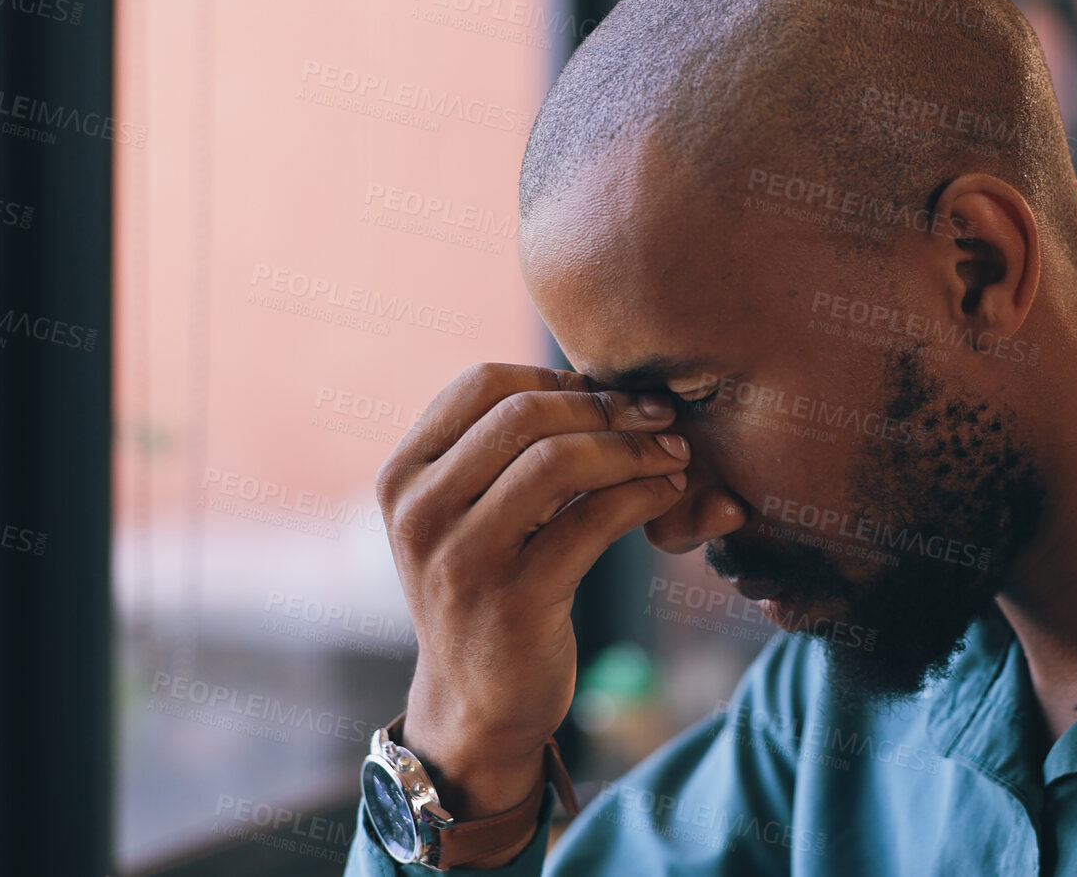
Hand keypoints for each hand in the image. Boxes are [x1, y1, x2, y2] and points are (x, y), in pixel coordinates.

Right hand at [375, 363, 688, 844]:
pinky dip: (642, 494)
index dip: (555, 375)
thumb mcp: (467, 513)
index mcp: (402, 475)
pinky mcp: (514, 600)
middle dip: (606, 407)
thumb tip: (588, 379)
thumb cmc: (488, 587)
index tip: (607, 394)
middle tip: (660, 416)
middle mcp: (419, 511)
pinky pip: (593, 520)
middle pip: (526, 414)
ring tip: (673, 454)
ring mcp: (462, 558)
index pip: (481, 384)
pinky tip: (668, 493)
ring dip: (632, 448)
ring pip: (560, 461)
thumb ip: (500, 450)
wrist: (477, 701)